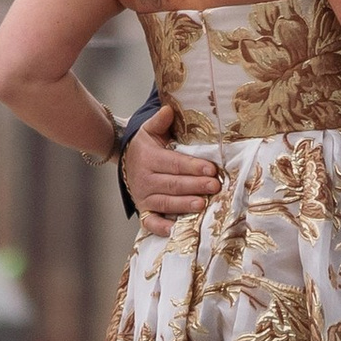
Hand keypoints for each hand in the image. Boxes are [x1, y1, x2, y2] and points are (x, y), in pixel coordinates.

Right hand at [121, 100, 220, 231]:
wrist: (125, 161)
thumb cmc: (146, 146)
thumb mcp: (149, 130)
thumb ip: (160, 121)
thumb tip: (168, 109)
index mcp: (150, 158)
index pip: (174, 163)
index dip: (193, 167)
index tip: (211, 169)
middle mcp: (145, 179)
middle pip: (173, 184)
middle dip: (195, 186)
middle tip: (214, 186)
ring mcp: (144, 196)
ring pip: (166, 202)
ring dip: (184, 205)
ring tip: (202, 205)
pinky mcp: (143, 210)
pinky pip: (150, 222)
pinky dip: (160, 227)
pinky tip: (174, 230)